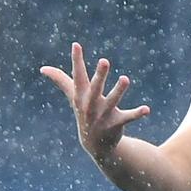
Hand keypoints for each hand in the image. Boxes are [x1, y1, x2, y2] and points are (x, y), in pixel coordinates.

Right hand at [40, 42, 149, 160]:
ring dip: (118, 91)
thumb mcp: (73, 96)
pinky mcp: (116, 124)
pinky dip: (137, 113)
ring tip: (125, 79)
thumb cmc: (84, 112)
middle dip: (99, 75)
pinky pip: (127, 118)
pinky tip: (147, 109)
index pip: (78, 75)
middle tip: (104, 61)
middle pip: (95, 88)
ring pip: (112, 101)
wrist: (94, 144)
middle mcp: (91, 105)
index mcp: (81, 95)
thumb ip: (61, 80)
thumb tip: (43, 68)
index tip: (76, 45)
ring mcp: (103, 116)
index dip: (76, 60)